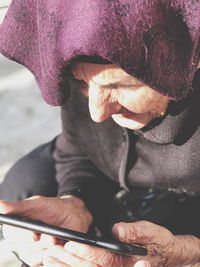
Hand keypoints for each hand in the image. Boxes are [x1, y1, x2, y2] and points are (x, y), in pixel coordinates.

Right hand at [0, 195, 92, 265]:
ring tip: (56, 239)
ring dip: (47, 249)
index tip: (34, 235)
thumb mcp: (36, 204)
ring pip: (33, 258)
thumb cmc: (53, 207)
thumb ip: (17, 207)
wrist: (72, 214)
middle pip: (23, 250)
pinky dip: (53, 256)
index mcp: (16, 227)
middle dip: (40, 244)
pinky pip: (43, 263)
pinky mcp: (42, 259)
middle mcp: (21, 241)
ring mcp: (32, 252)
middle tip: (51, 236)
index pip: (12, 235)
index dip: (23, 236)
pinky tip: (59, 246)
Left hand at [40, 220, 188, 266]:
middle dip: (68, 261)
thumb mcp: (152, 232)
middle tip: (49, 252)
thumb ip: (134, 232)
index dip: (85, 252)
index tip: (68, 244)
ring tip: (48, 258)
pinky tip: (60, 263)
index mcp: (128, 261)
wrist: (168, 255)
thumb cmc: (160, 243)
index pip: (103, 259)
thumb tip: (117, 230)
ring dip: (66, 266)